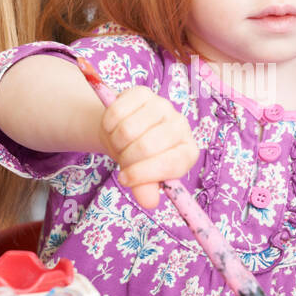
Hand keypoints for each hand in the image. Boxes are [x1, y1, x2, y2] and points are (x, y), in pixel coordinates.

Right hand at [98, 86, 199, 210]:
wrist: (124, 132)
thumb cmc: (138, 159)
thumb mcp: (143, 177)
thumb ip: (146, 189)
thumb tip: (149, 202)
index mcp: (187, 151)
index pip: (171, 164)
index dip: (144, 174)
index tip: (124, 179)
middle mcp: (180, 125)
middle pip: (147, 146)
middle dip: (126, 158)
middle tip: (122, 159)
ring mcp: (162, 106)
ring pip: (129, 129)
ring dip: (115, 142)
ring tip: (118, 144)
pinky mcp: (143, 93)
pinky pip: (118, 111)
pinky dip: (108, 124)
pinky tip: (112, 128)